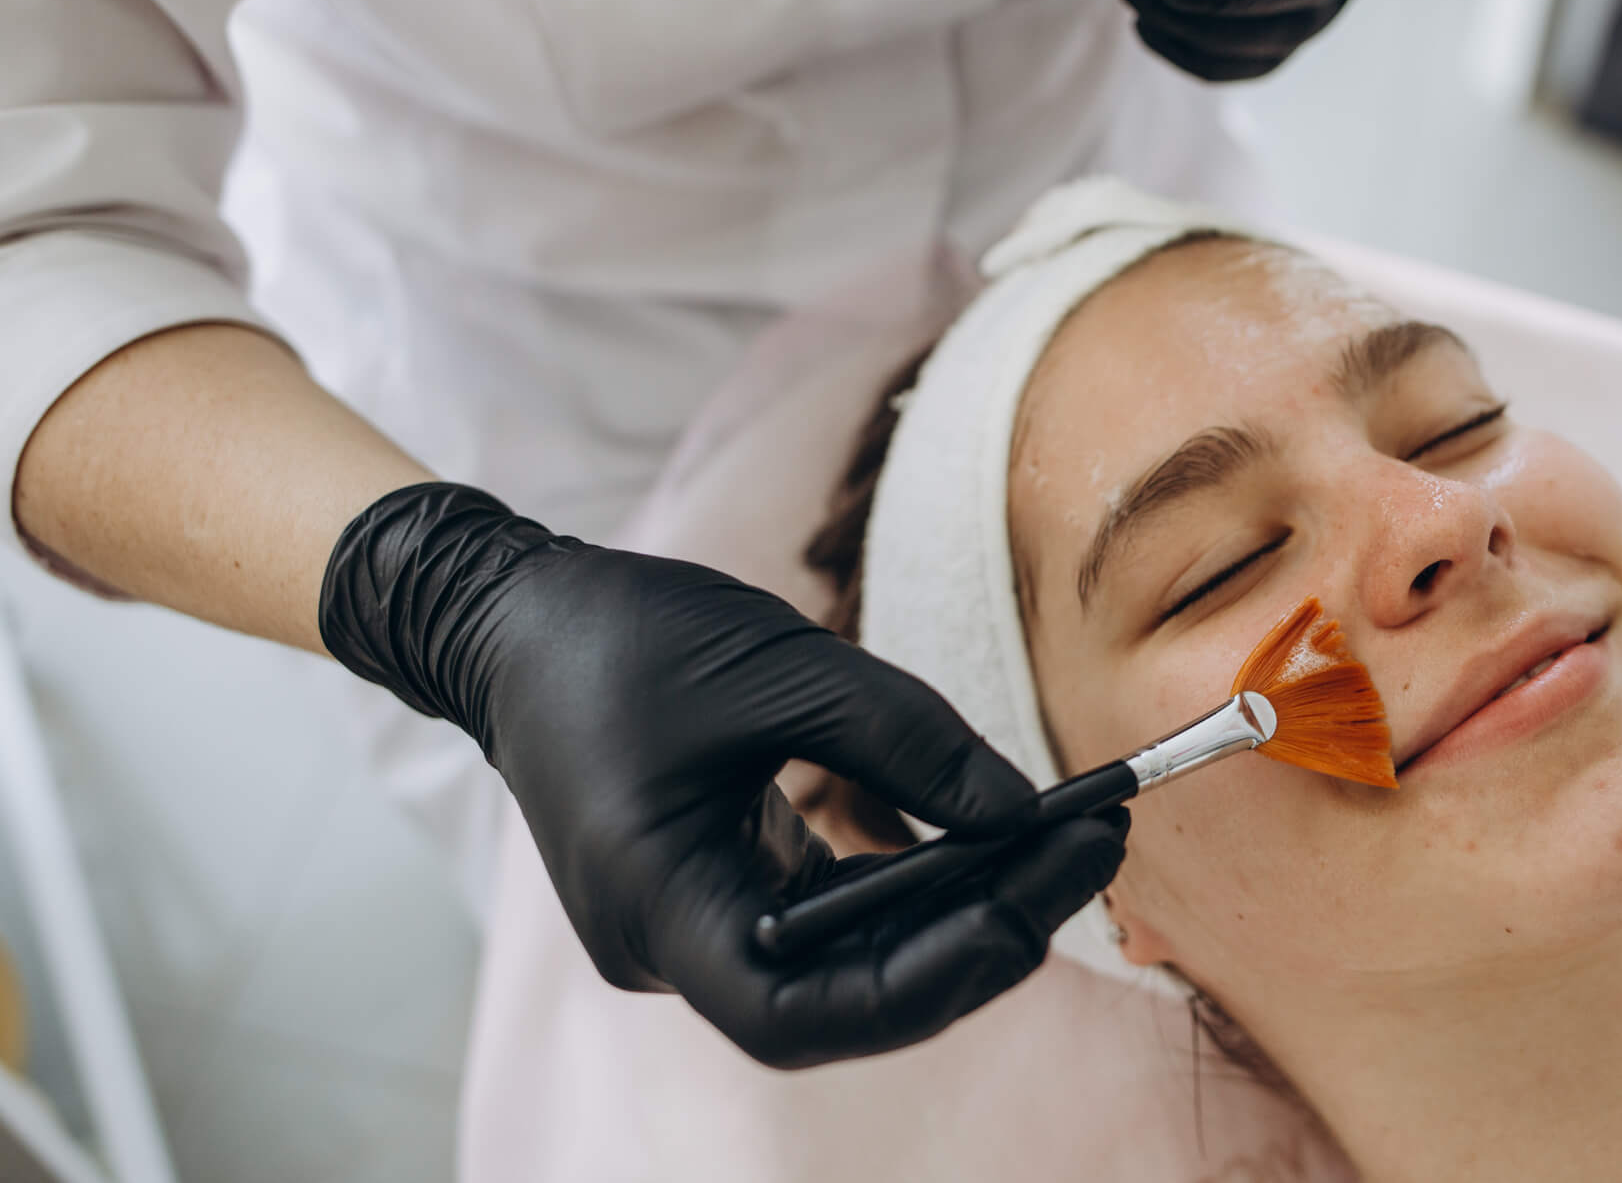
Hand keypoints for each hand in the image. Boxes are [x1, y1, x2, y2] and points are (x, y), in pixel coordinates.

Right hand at [319, 483, 1126, 1067]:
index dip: (929, 978)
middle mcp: (665, 946)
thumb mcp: (780, 665)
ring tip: (1067, 845)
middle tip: (1092, 855)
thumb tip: (1026, 813)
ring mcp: (687, 929)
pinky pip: (828, 924)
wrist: (516, 622)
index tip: (1033, 905)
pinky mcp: (714, 894)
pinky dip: (910, 891)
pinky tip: (989, 843)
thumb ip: (907, 741)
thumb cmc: (626, 635)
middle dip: (975, 939)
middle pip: (841, 1000)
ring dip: (956, 916)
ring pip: (843, 970)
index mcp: (654, 904)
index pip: (799, 1013)